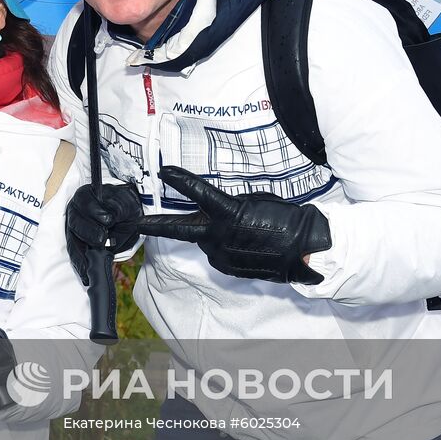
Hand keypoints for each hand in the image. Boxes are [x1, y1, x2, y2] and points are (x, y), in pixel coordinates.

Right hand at [65, 183, 141, 285]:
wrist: (127, 217)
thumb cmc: (124, 206)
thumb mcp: (126, 203)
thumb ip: (118, 207)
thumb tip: (111, 215)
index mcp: (86, 195)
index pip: (84, 201)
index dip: (95, 211)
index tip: (109, 220)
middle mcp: (76, 210)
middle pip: (75, 221)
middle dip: (89, 232)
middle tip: (102, 239)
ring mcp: (74, 227)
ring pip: (73, 239)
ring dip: (83, 251)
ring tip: (94, 259)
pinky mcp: (76, 242)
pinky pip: (75, 253)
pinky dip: (80, 263)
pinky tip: (85, 273)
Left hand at [137, 166, 331, 284]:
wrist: (302, 250)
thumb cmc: (283, 218)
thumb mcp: (254, 201)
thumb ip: (228, 206)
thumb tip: (212, 210)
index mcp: (228, 212)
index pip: (197, 193)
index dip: (179, 180)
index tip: (164, 172)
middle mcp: (218, 235)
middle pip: (179, 228)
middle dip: (156, 225)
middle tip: (138, 223)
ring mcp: (220, 254)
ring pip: (203, 239)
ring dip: (209, 233)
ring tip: (237, 230)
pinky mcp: (225, 267)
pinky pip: (216, 252)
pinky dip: (221, 246)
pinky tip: (242, 243)